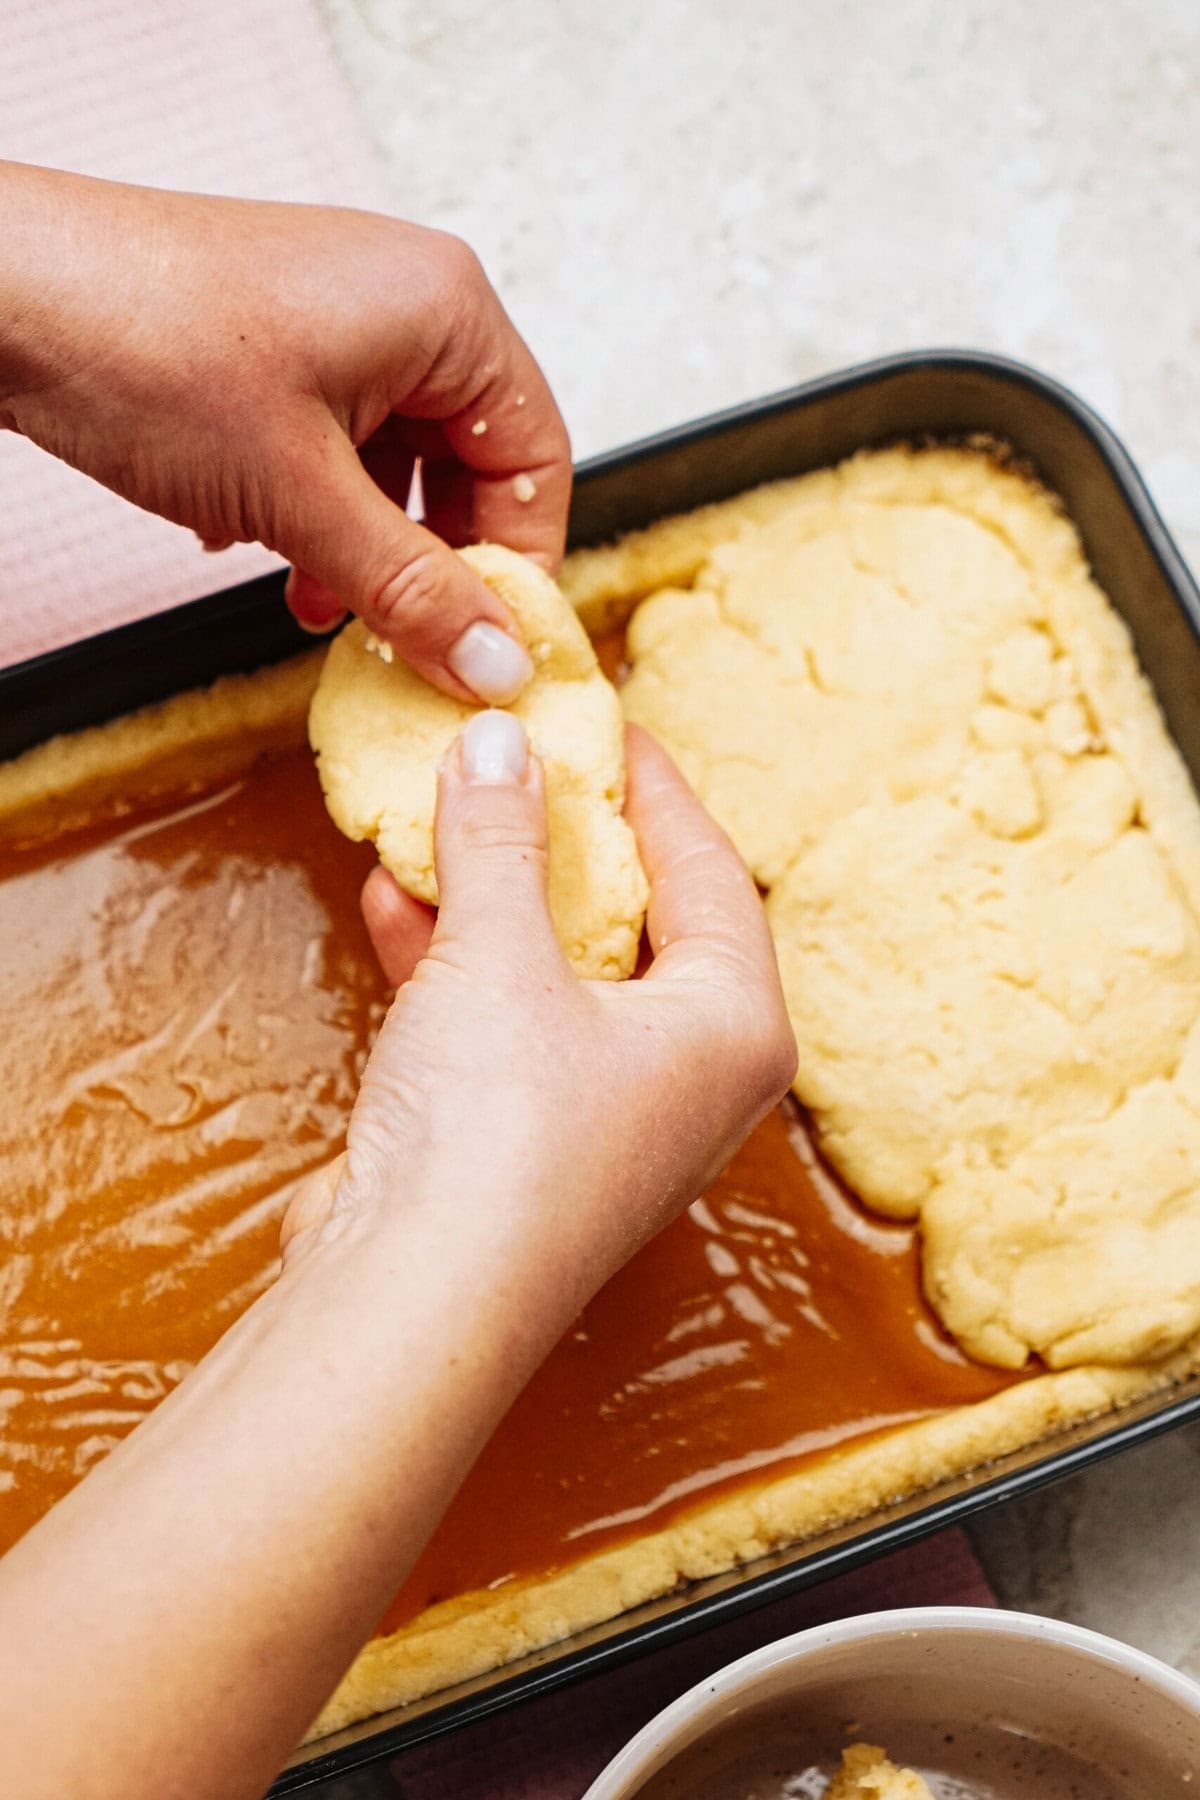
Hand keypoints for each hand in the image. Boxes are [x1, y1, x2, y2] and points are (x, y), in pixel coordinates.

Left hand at [0, 161, 570, 702]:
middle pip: (471, 467)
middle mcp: (406, 304)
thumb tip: (494, 660)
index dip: (519, 564)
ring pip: (397, 467)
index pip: (536, 458)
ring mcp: (339, 323)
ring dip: (369, 552)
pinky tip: (267, 553)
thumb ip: (408, 587)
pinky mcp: (279, 351)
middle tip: (412, 639)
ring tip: (324, 608)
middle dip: (435, 564)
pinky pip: (337, 450)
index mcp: (445, 310)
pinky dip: (317, 514)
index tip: (494, 646)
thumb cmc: (142, 344)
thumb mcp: (298, 495)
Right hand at [0, 717, 793, 1799]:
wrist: (414, 1301)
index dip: (651, 784)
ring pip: (559, 967)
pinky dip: (454, 961)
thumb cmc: (501, 1135)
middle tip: (518, 759)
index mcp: (734, 1025)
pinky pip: (504, 1018)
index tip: (605, 719)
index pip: (708, 866)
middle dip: (559, 838)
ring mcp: (609, 1110)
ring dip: (490, 894)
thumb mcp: (501, 955)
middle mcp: (689, 1072)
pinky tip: (395, 901)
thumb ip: (501, 840)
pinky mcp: (530, 1136)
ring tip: (436, 817)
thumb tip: (497, 745)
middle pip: (636, 915)